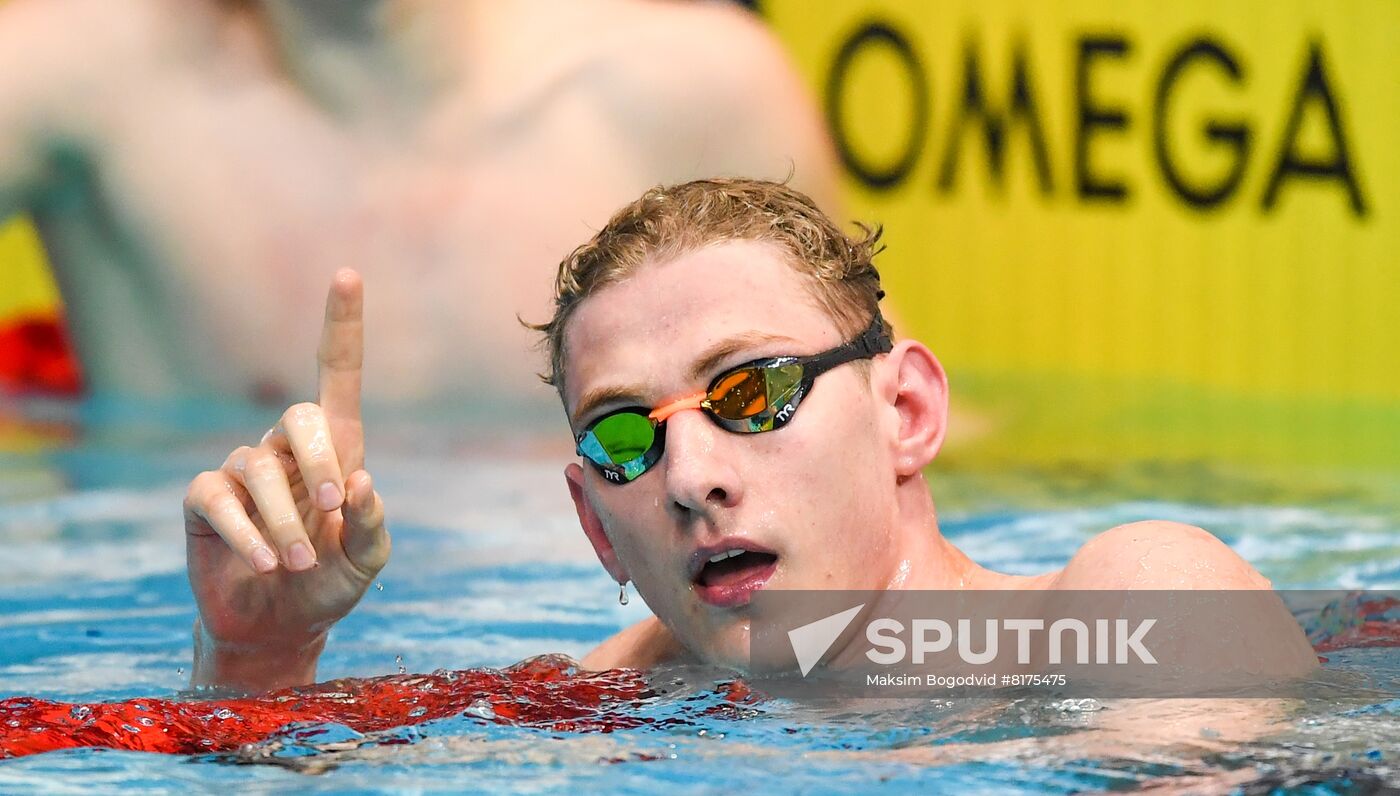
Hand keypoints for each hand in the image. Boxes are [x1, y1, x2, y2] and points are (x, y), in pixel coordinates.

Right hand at [183, 269, 388, 689]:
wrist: (279, 627)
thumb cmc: (331, 583)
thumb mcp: (367, 562)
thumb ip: (372, 526)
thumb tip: (361, 482)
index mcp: (338, 449)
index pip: (337, 373)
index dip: (341, 325)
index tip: (347, 274)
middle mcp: (287, 449)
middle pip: (299, 417)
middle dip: (320, 460)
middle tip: (335, 506)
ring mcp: (243, 471)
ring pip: (259, 469)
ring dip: (285, 519)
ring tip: (298, 563)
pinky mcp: (205, 501)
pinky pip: (218, 498)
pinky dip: (246, 532)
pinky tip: (264, 562)